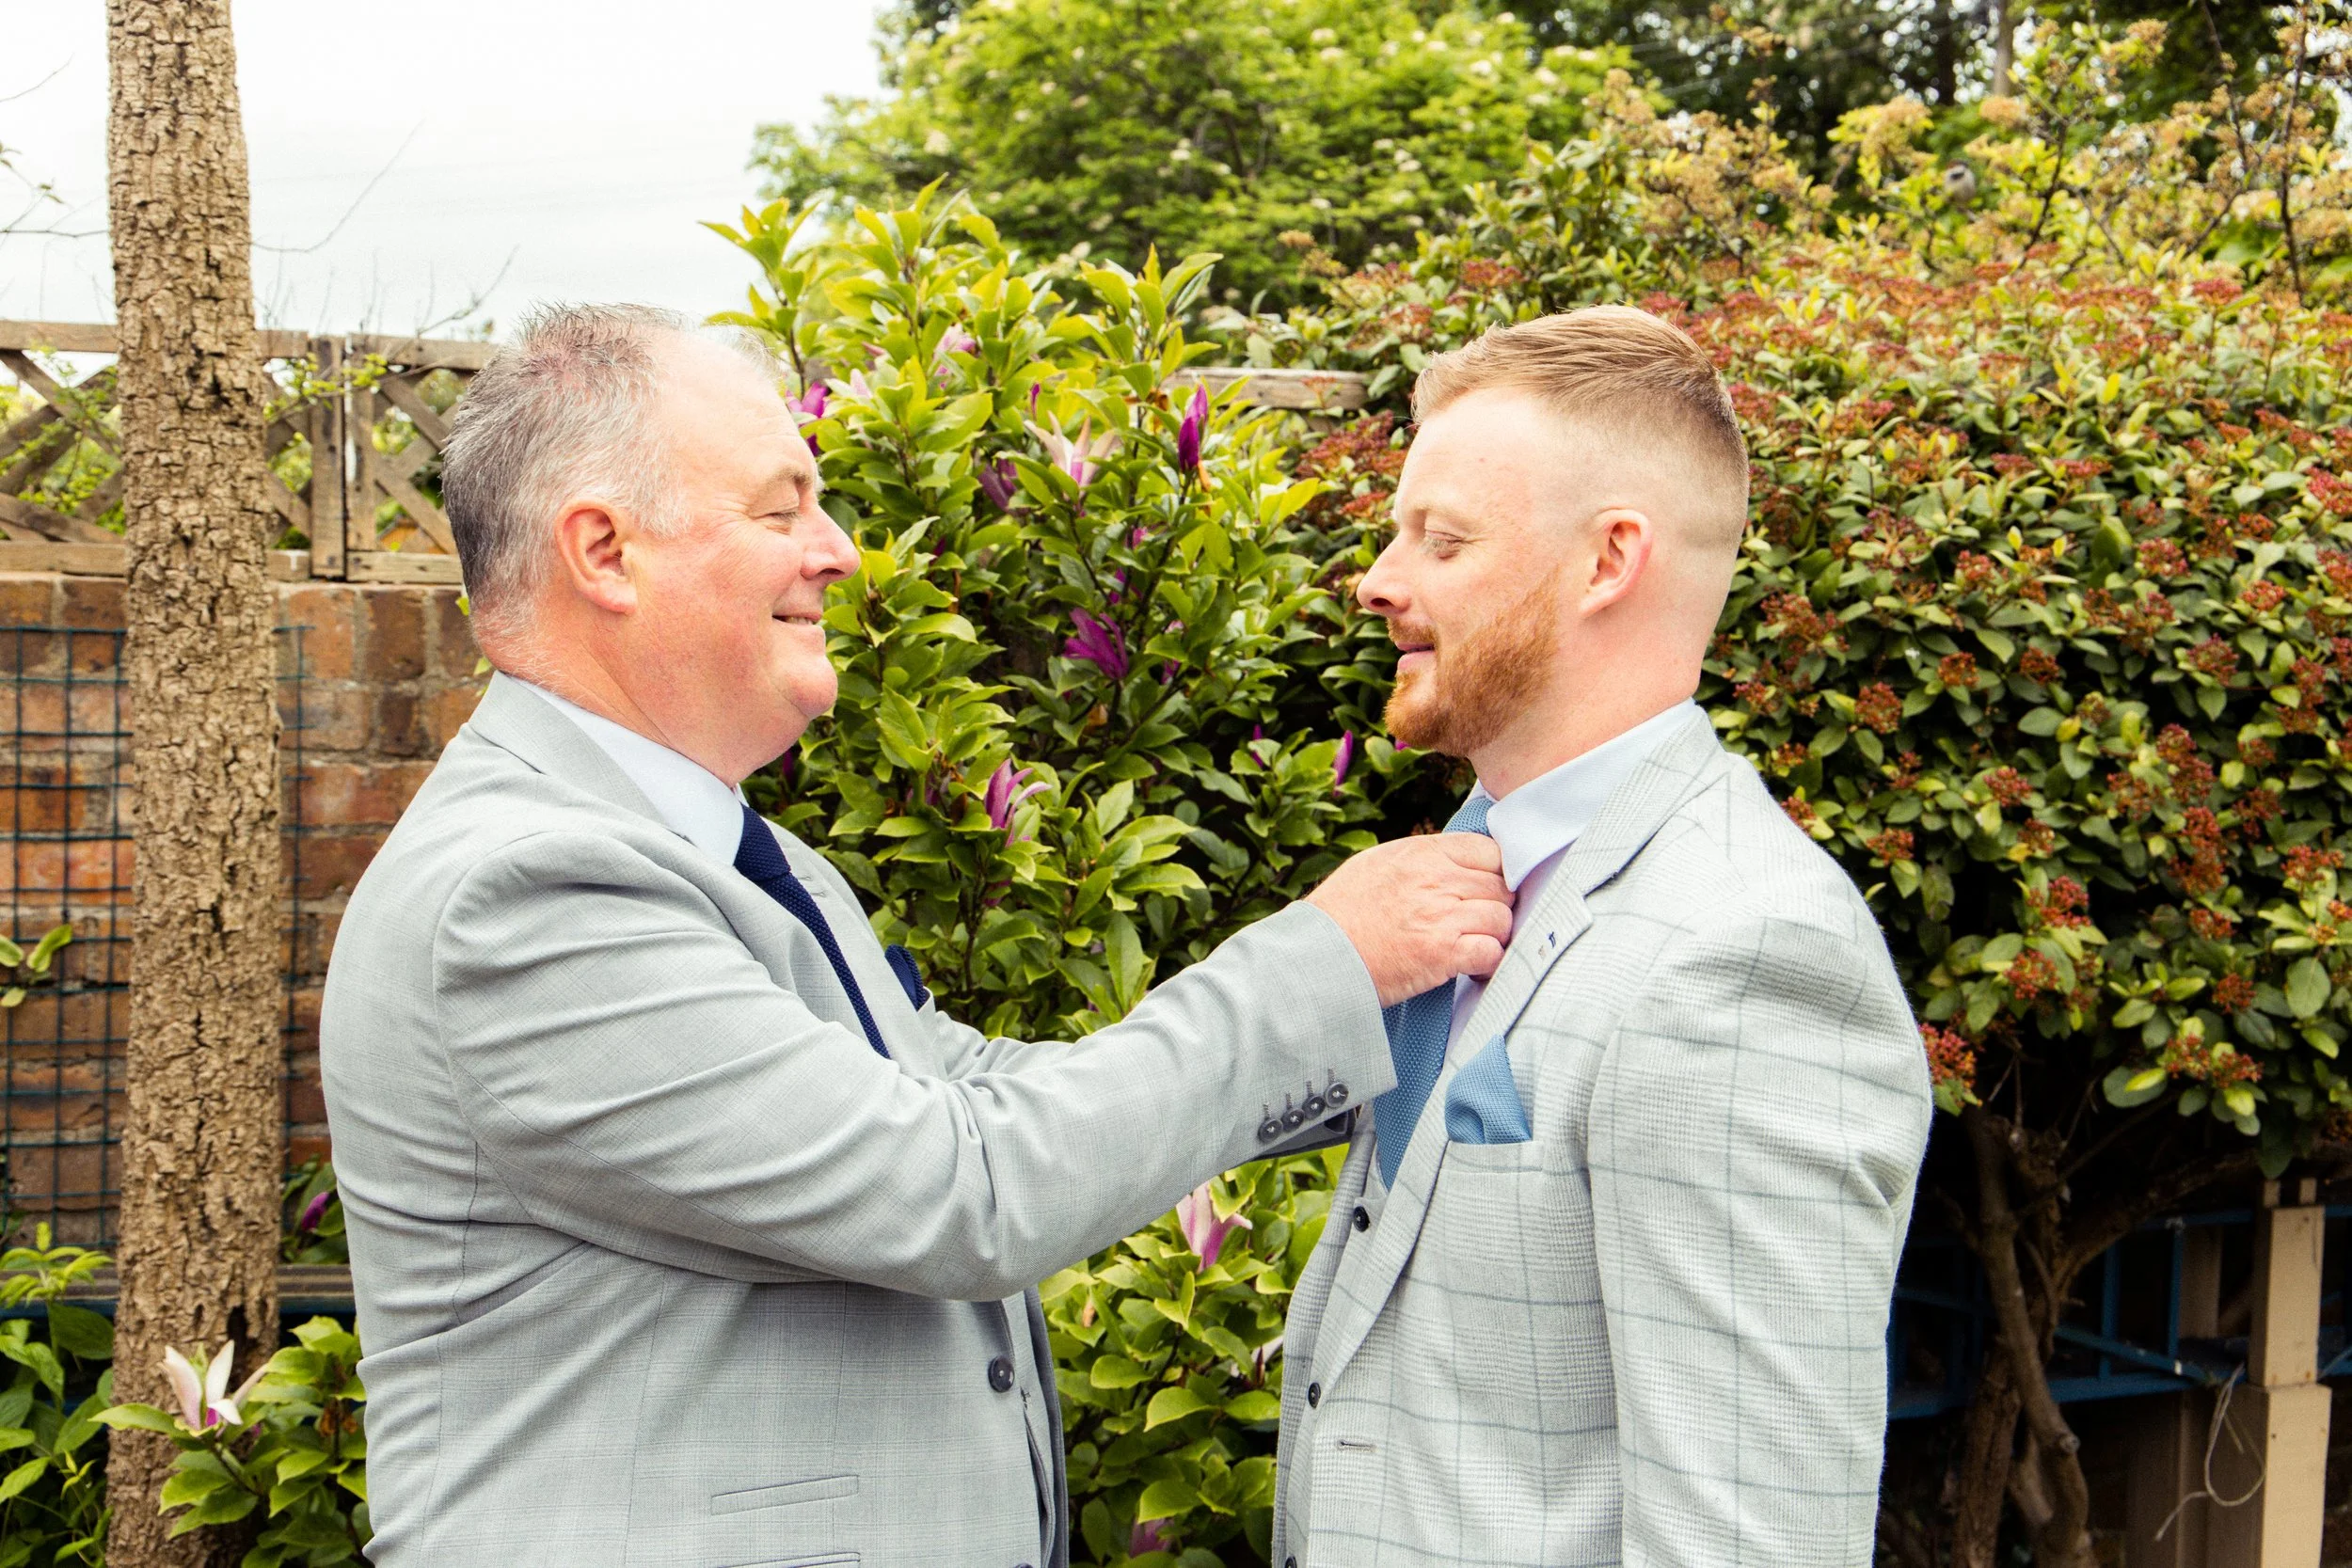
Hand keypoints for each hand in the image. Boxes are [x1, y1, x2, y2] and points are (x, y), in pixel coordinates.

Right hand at [1307, 835, 1512, 1006]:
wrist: (1318, 954)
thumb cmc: (1340, 912)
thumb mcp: (1377, 864)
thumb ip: (1420, 860)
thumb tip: (1453, 864)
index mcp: (1422, 853)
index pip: (1489, 851)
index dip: (1495, 872)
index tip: (1486, 890)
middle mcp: (1437, 879)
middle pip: (1501, 886)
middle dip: (1496, 906)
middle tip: (1480, 923)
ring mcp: (1442, 916)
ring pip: (1502, 919)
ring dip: (1494, 935)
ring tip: (1475, 946)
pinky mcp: (1444, 954)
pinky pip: (1492, 952)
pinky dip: (1489, 962)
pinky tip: (1473, 967)